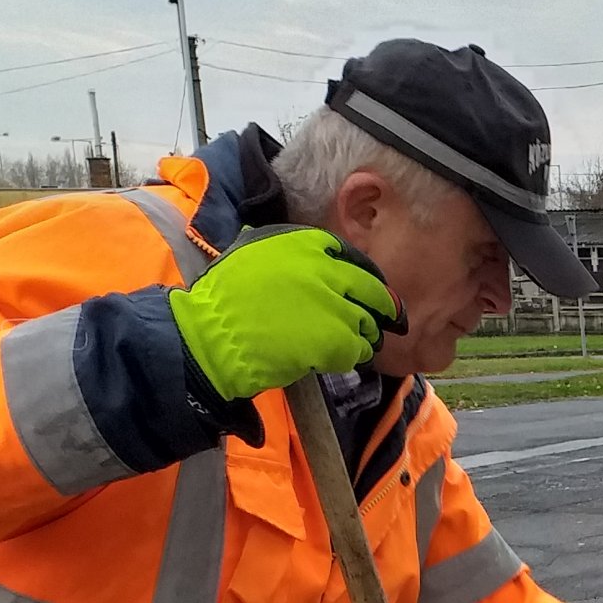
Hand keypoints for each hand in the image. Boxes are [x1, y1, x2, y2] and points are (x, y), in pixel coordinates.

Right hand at [169, 229, 403, 401]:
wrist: (213, 335)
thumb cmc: (223, 296)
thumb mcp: (250, 252)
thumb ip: (283, 250)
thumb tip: (306, 255)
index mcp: (304, 244)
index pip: (352, 258)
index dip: (364, 276)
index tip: (367, 290)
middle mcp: (325, 269)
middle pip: (370, 289)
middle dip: (381, 306)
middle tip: (389, 319)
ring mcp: (333, 305)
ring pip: (367, 322)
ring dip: (364, 335)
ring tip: (354, 344)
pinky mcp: (335, 340)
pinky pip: (358, 350)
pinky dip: (352, 357)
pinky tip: (338, 359)